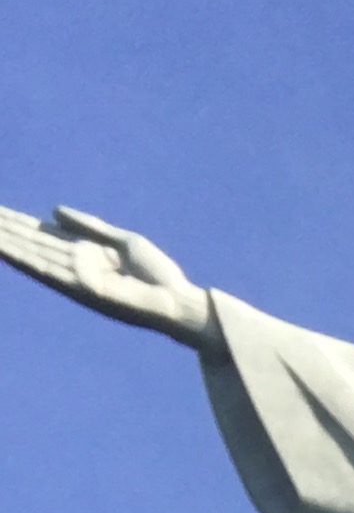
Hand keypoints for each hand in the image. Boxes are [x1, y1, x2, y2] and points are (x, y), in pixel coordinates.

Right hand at [0, 203, 212, 346]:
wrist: (177, 301)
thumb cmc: (157, 276)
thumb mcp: (121, 241)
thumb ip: (88, 226)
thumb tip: (52, 211)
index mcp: (84, 253)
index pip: (43, 234)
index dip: (17, 223)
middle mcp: (75, 266)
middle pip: (32, 242)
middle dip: (5, 228)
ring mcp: (76, 278)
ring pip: (32, 254)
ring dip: (6, 241)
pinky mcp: (82, 288)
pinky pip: (48, 270)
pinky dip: (23, 259)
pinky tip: (3, 248)